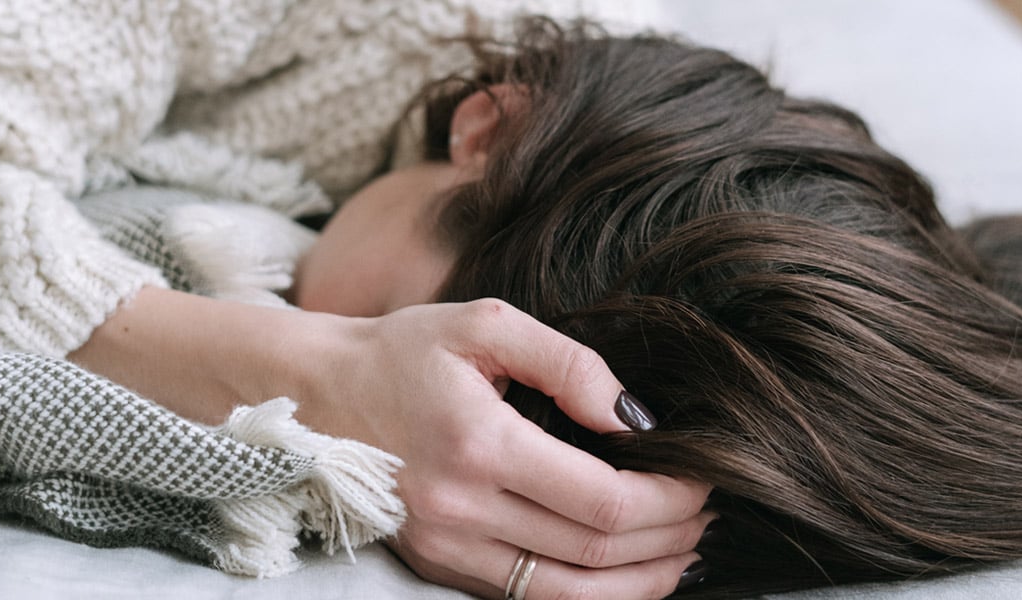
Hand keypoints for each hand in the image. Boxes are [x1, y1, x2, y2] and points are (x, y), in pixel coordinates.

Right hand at [313, 299, 713, 599]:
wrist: (314, 397)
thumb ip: (568, 362)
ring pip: (568, 597)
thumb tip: (634, 416)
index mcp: (479, 445)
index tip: (702, 479)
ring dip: (640, 583)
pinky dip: (590, 593)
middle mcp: (461, 511)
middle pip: (596, 555)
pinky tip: (622, 569)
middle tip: (707, 513)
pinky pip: (528, 599)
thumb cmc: (401, 351)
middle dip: (670, 541)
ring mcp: (446, 548)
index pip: (604, 502)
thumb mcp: (484, 324)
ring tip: (682, 552)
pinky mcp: (438, 565)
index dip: (670, 500)